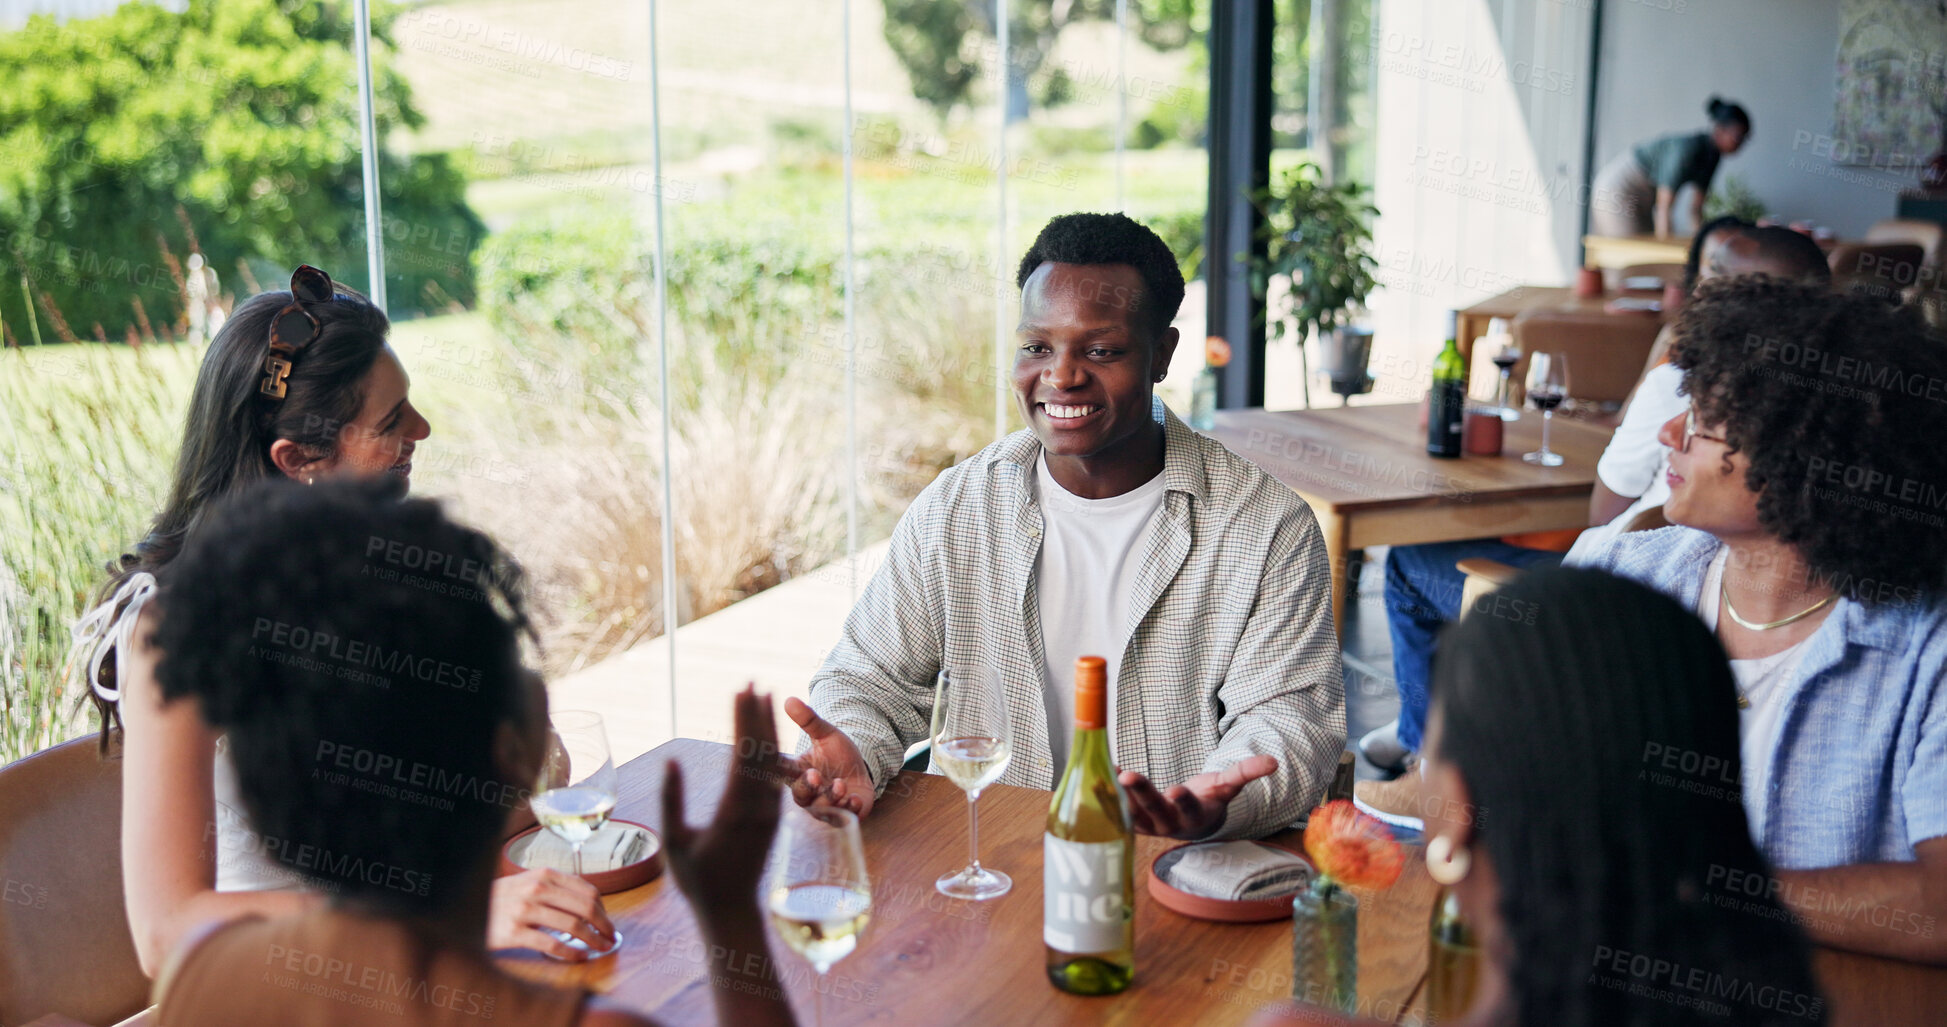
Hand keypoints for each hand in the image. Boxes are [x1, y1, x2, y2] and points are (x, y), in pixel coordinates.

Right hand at [487, 867, 616, 960]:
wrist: (465, 909)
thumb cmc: (501, 899)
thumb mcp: (528, 882)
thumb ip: (555, 888)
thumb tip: (590, 904)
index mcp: (544, 875)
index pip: (587, 891)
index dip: (604, 909)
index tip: (609, 922)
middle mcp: (536, 889)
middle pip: (585, 908)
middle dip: (604, 925)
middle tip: (610, 938)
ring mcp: (525, 910)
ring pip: (573, 926)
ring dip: (593, 940)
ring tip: (600, 948)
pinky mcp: (515, 932)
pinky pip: (552, 944)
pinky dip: (571, 952)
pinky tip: (579, 956)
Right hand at [662, 686, 785, 916]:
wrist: (732, 912)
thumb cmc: (697, 881)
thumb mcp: (675, 841)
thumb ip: (672, 799)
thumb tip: (672, 759)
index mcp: (734, 811)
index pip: (743, 753)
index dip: (744, 719)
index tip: (742, 690)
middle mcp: (758, 808)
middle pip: (763, 751)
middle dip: (760, 714)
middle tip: (756, 682)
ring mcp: (770, 814)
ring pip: (773, 762)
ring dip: (769, 730)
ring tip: (766, 699)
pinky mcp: (773, 819)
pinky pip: (775, 778)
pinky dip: (771, 752)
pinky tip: (767, 737)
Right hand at [779, 696, 874, 818]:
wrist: (862, 772)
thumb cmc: (838, 754)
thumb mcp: (826, 734)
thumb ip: (809, 720)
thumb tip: (789, 699)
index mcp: (798, 771)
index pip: (781, 769)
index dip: (775, 767)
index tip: (774, 762)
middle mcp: (807, 792)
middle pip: (799, 794)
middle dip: (806, 786)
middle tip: (814, 775)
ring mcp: (823, 806)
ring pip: (820, 808)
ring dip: (830, 797)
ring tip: (841, 784)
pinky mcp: (842, 815)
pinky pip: (842, 818)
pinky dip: (848, 810)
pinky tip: (854, 799)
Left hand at [1118, 755, 1277, 839]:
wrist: (1192, 820)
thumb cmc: (1210, 798)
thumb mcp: (1227, 785)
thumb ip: (1246, 772)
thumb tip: (1274, 762)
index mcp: (1195, 816)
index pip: (1189, 809)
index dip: (1183, 800)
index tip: (1175, 790)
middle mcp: (1170, 824)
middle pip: (1155, 810)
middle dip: (1142, 793)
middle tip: (1128, 776)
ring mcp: (1149, 825)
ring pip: (1131, 812)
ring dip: (1117, 796)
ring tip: (1105, 776)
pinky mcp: (1133, 821)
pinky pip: (1118, 808)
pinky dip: (1106, 794)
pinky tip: (1097, 775)